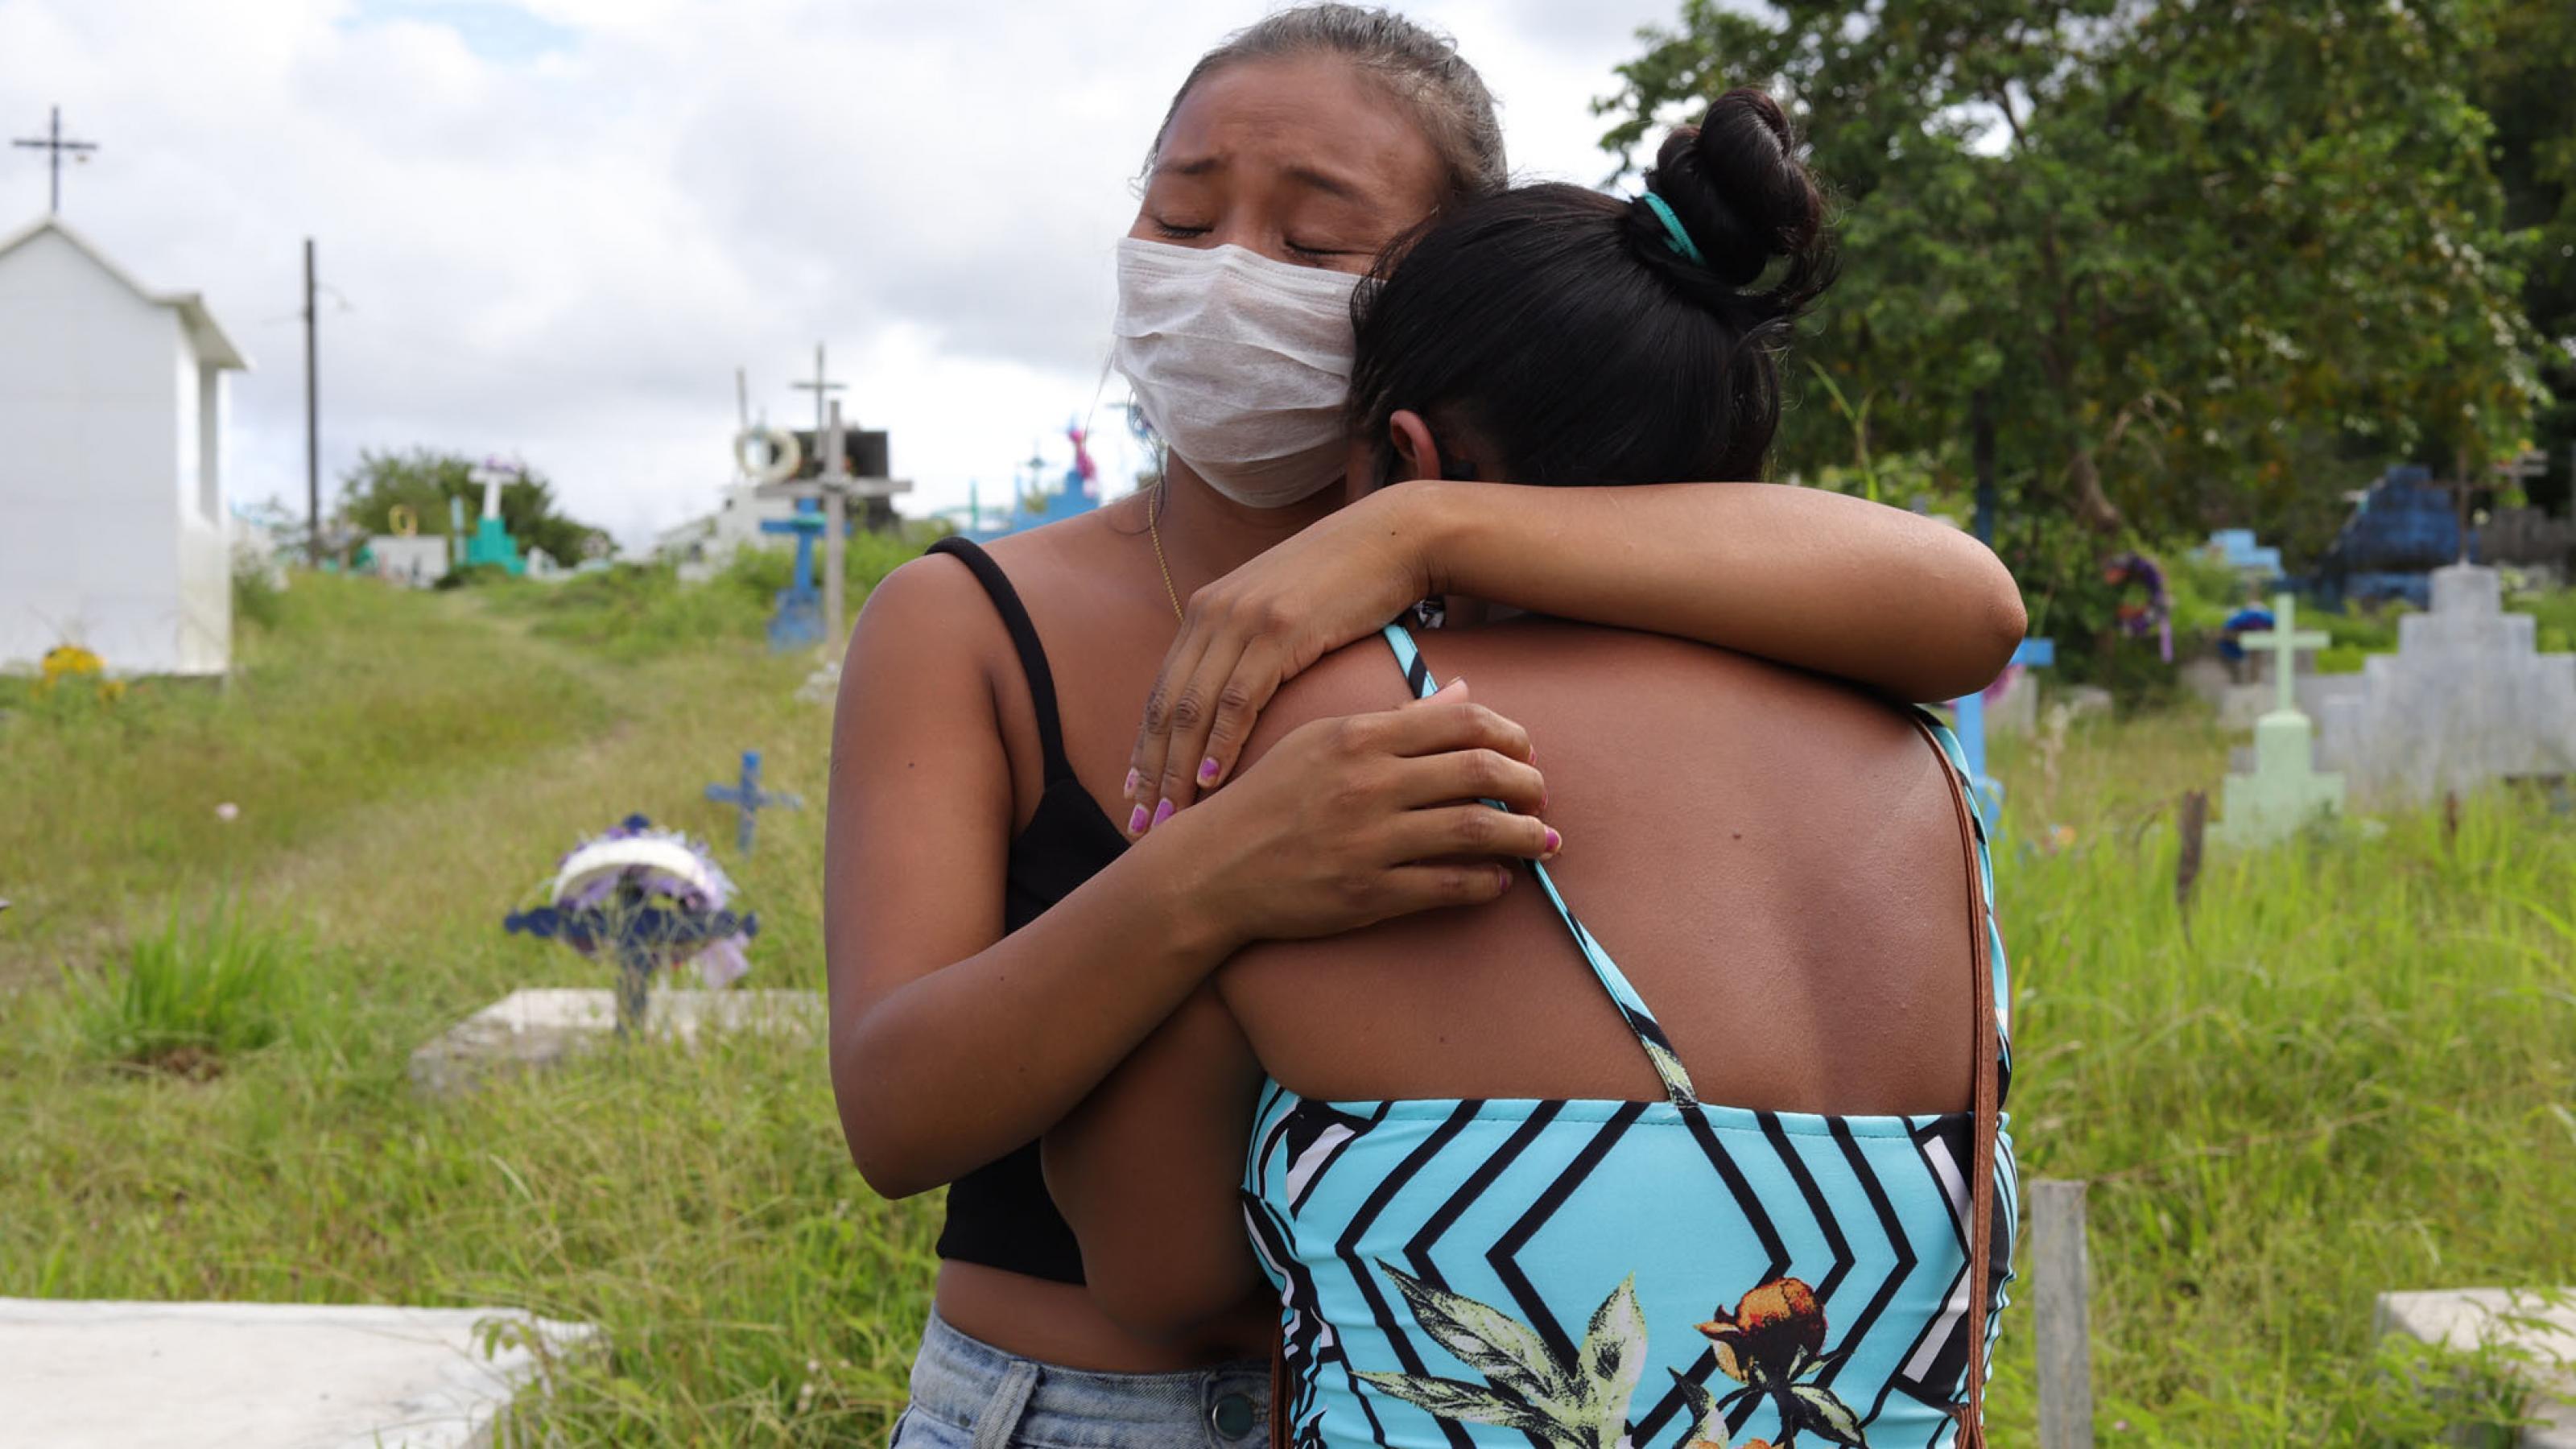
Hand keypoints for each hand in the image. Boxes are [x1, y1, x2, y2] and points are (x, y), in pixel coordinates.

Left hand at [1125, 490, 1430, 827]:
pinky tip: (1211, 781)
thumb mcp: (1281, 614)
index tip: (1134, 797)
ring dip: (1177, 770)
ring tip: (1167, 818)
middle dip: (1149, 771)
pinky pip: (1239, 698)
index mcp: (1206, 612)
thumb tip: (1240, 703)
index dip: (1144, 749)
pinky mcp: (1279, 628)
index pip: (1162, 694)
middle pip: (1166, 708)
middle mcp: (1212, 614)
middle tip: (1138, 823)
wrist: (1392, 538)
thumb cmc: (1345, 584)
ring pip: (1193, 709)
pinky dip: (1221, 743)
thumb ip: (1251, 650)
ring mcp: (1242, 619)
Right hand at [1146, 680, 1561, 948]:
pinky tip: (1499, 880)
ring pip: (1476, 831)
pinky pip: (1449, 886)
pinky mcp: (1369, 893)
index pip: (1461, 722)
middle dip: (1528, 785)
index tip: (1525, 751)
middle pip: (1481, 773)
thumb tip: (1463, 692)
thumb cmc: (1268, 798)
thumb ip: (1397, 719)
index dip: (1509, 735)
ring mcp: (1370, 841)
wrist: (1211, 868)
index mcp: (1360, 737)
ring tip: (1540, 841)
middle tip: (1541, 796)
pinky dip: (1487, 882)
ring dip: (1523, 836)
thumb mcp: (1322, 740)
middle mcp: (1369, 784)